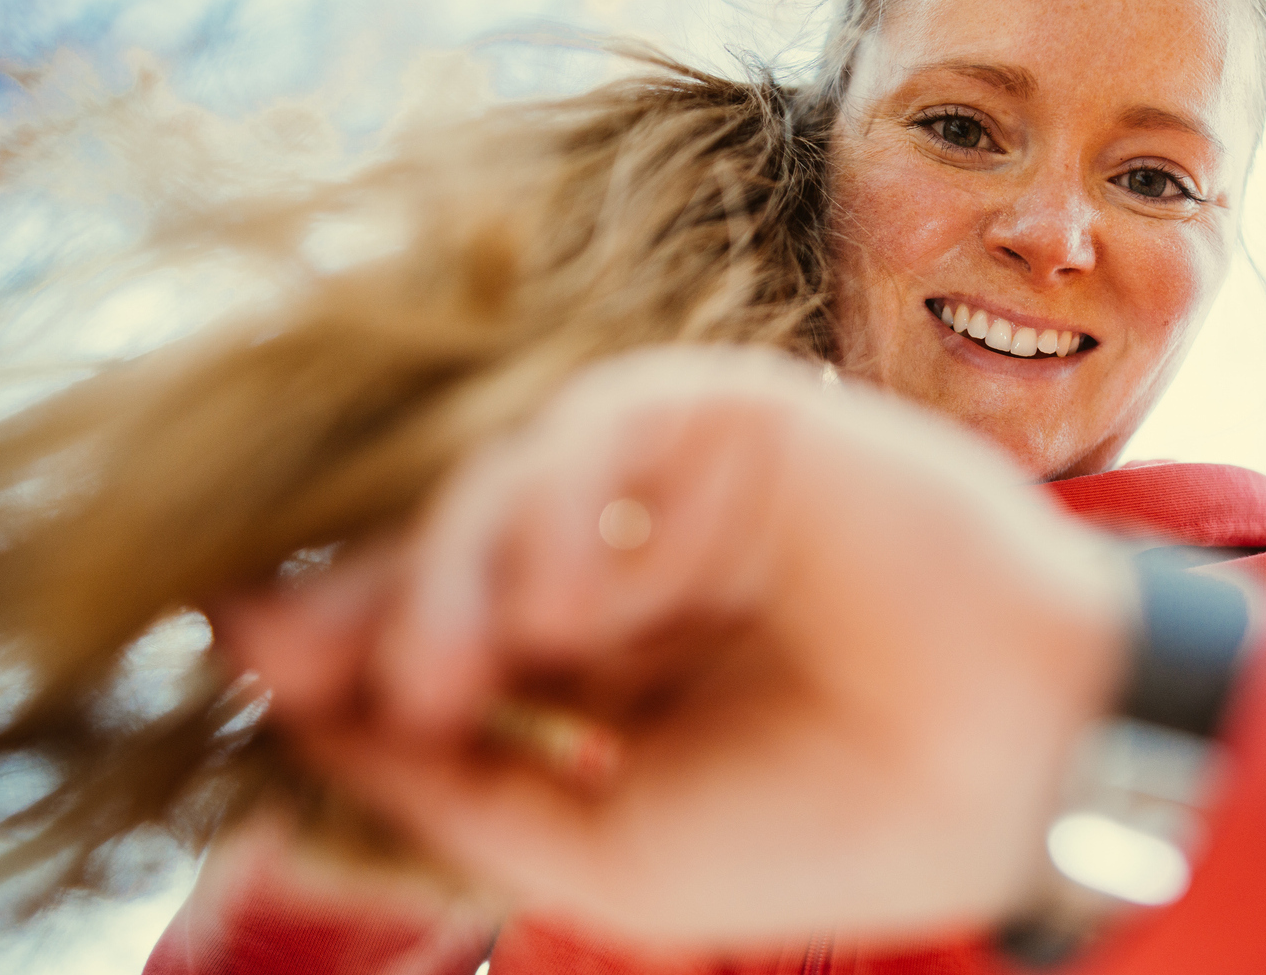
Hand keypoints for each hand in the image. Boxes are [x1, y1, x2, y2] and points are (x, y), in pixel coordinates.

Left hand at [213, 346, 1130, 952]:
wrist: (1020, 768)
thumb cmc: (834, 825)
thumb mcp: (607, 847)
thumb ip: (455, 783)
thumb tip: (299, 716)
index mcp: (616, 664)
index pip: (451, 629)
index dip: (345, 640)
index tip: (244, 654)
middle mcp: (638, 561)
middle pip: (454, 543)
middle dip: (372, 602)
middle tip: (309, 657)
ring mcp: (687, 488)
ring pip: (506, 478)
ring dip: (451, 568)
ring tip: (458, 671)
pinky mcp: (740, 417)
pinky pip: (597, 422)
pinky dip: (551, 500)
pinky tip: (565, 601)